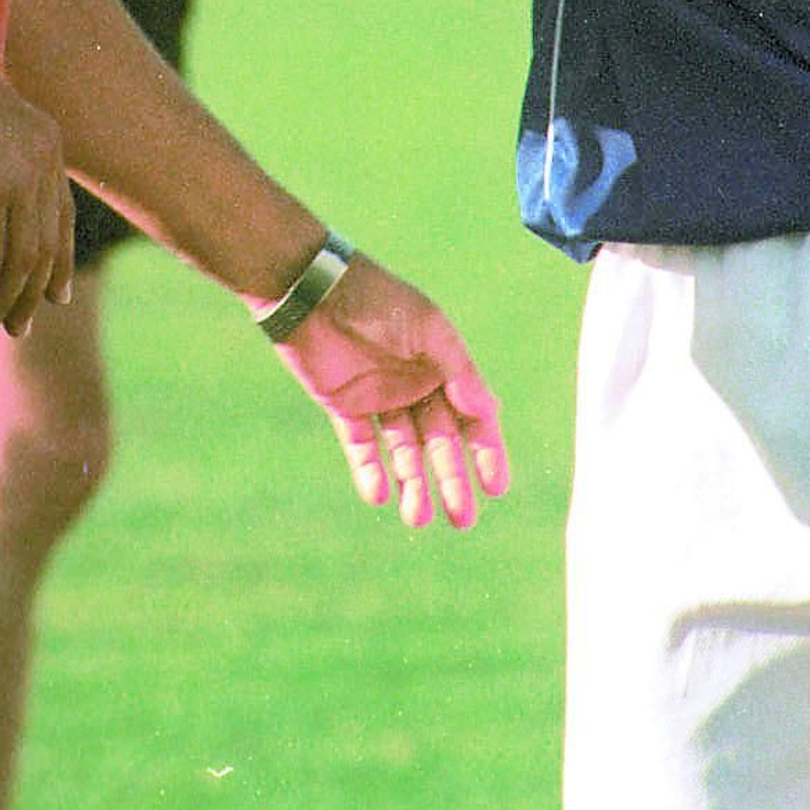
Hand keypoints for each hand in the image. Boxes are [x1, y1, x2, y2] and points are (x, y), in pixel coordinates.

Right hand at [0, 45, 74, 338]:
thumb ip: (3, 160)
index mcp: (49, 143)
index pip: (63, 218)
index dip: (60, 263)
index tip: (55, 298)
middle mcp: (44, 161)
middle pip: (45, 246)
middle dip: (30, 295)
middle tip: (14, 328)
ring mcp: (18, 177)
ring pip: (21, 261)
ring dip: (2, 302)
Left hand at [271, 255, 509, 528]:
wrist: (313, 289)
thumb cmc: (378, 301)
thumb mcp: (427, 330)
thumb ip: (458, 370)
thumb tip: (488, 410)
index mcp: (442, 365)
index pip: (472, 417)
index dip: (486, 452)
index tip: (496, 488)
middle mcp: (415, 384)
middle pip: (438, 442)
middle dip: (451, 480)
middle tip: (462, 521)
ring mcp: (379, 396)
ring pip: (401, 450)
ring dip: (412, 483)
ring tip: (417, 519)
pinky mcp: (343, 405)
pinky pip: (361, 444)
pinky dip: (370, 471)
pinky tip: (379, 495)